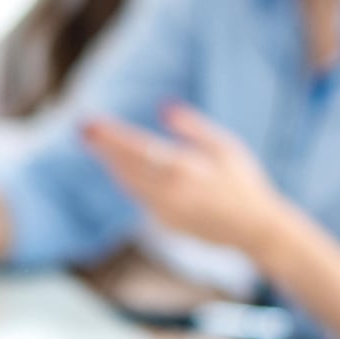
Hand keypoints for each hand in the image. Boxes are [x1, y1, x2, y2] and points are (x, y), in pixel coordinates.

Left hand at [82, 103, 282, 252]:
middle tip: (83, 130)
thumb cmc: (245, 184)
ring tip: (98, 146)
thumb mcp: (226, 147)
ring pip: (128, 185)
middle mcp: (168, 193)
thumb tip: (164, 108)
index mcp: (183, 170)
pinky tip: (124, 170)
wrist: (256, 230)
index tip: (89, 123)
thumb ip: (192, 127)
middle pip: (123, 167)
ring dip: (112, 165)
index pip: (135, 148)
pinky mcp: (165, 224)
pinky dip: (129, 182)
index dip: (109, 136)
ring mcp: (164, 212)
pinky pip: (139, 198)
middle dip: (102, 148)